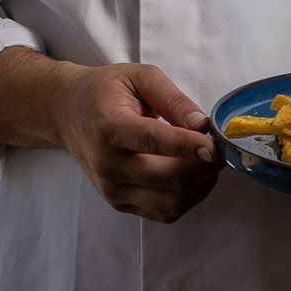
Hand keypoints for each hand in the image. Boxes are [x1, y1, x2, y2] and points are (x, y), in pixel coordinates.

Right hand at [49, 62, 221, 223]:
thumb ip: (173, 99)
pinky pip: (163, 213)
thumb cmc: (105, 91)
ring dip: (201, 186)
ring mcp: (112, 189)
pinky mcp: (119, 203)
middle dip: (205, 169)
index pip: (153, 142)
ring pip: (171, 203)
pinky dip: (187, 198)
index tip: (215, 147)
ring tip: (208, 163)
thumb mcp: (140, 77)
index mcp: (111, 127)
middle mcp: (108, 164)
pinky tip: (192, 176)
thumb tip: (203, 126)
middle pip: (168, 180)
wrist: (68, 113)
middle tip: (222, 151)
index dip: (188, 146)